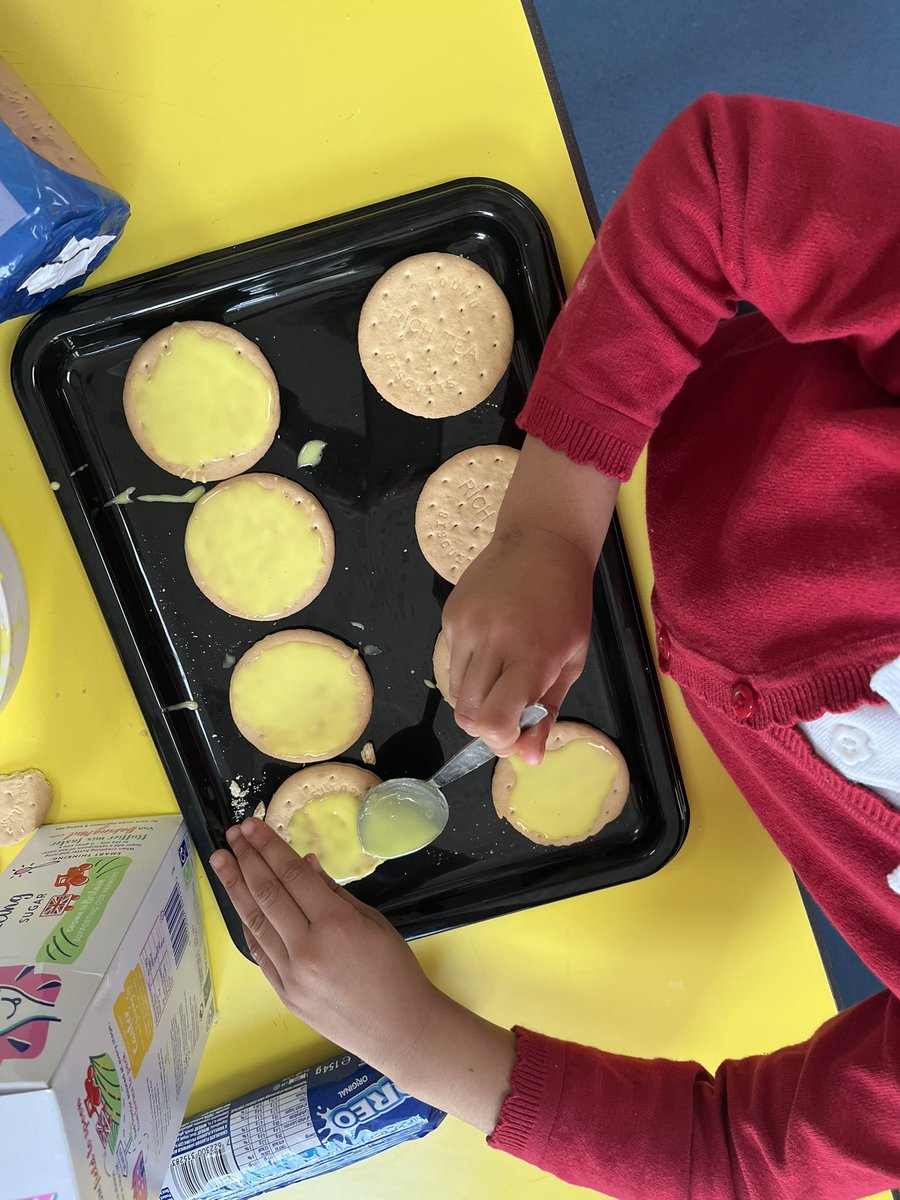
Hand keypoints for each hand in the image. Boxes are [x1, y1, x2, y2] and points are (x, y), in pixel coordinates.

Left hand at [210, 819, 441, 1079]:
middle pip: (267, 895)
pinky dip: (248, 924)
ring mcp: (291, 975)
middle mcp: (307, 950)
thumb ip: (334, 893)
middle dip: (247, 859)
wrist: (398, 1030)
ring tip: (220, 861)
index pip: (293, 876)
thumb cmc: (395, 970)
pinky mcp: (284, 994)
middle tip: (232, 834)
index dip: (270, 847)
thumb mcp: (373, 922)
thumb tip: (303, 864)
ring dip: (235, 888)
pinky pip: (259, 952)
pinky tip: (240, 902)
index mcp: (336, 926)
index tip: (253, 825)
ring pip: (255, 922)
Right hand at [441, 436, 618, 761]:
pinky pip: (451, 661)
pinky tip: (491, 644)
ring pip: (456, 692)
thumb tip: (527, 758)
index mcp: (530, 657)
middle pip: (467, 715)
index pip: (493, 721)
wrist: (542, 540)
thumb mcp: (571, 660)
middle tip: (510, 710)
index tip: (516, 734)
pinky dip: (470, 668)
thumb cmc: (566, 604)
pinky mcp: (449, 616)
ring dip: (478, 698)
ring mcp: (464, 627)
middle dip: (487, 726)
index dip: (499, 741)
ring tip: (503, 673)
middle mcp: (490, 642)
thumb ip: (548, 711)